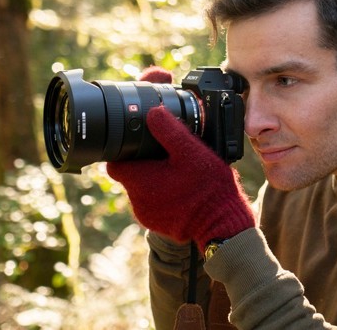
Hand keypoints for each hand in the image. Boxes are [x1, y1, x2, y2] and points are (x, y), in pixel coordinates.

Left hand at [107, 67, 254, 248]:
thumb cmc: (208, 188)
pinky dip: (163, 195)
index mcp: (139, 179)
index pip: (114, 161)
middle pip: (129, 174)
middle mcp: (137, 199)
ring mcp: (147, 215)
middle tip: (165, 156)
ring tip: (176, 173)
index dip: (123, 150)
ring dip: (154, 180)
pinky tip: (181, 190)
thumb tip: (153, 112)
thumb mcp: (191, 151)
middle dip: (143, 163)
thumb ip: (169, 130)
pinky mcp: (158, 224)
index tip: (139, 143)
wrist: (223, 224)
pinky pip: (153, 204)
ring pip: (142, 189)